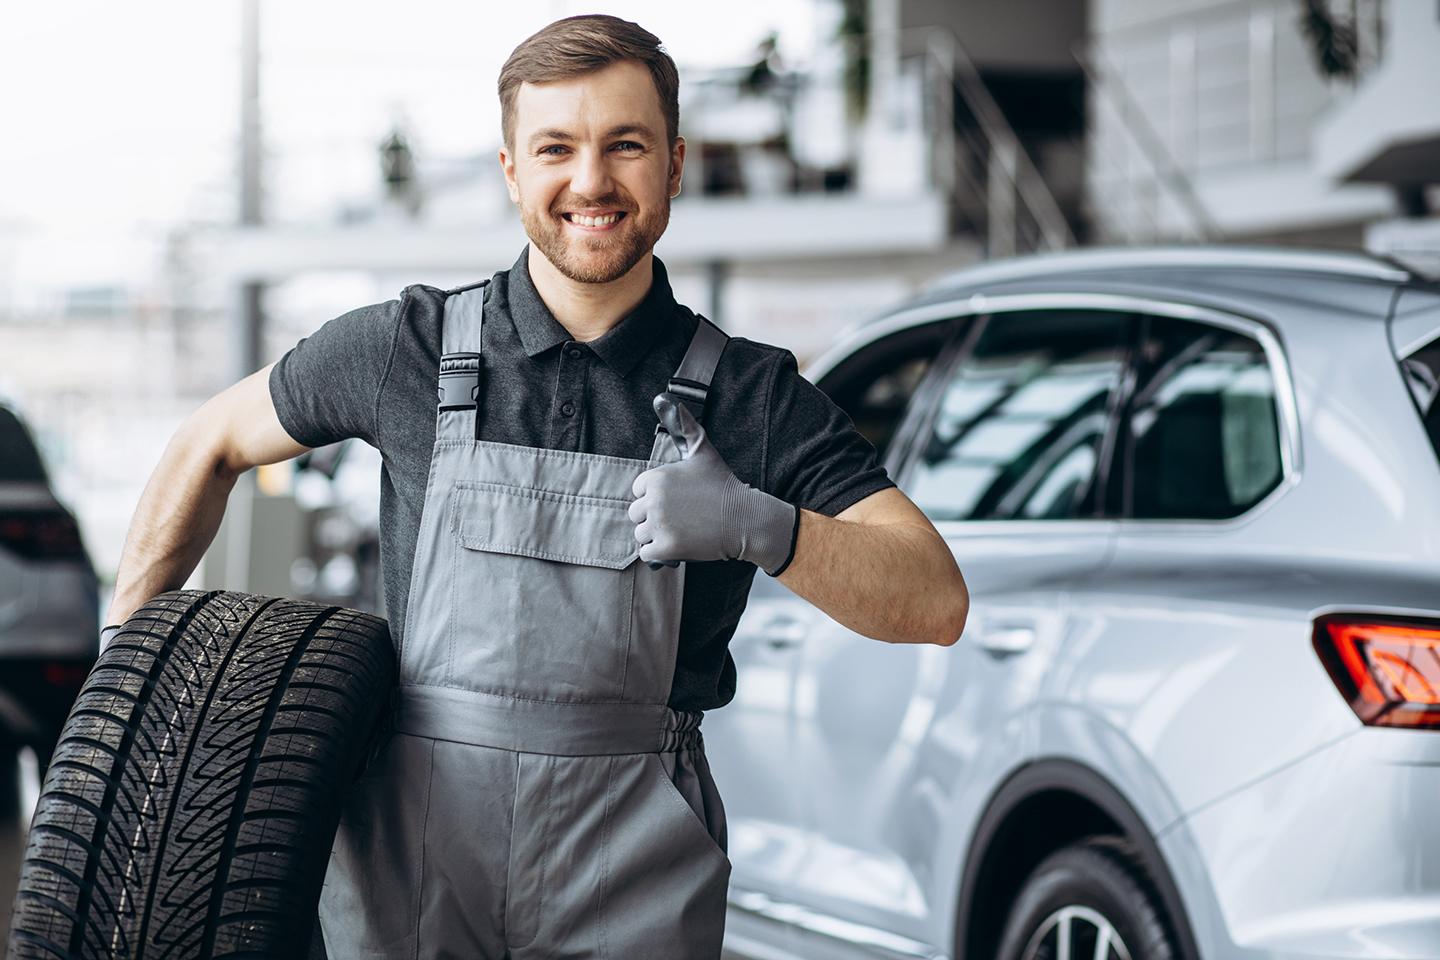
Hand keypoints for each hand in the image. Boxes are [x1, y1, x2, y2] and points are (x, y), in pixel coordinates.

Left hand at [629, 395, 797, 574]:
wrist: (745, 518)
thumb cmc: (723, 484)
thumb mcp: (702, 450)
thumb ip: (682, 425)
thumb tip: (664, 397)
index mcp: (656, 477)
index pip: (638, 491)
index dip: (657, 496)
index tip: (678, 499)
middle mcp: (654, 500)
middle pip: (636, 513)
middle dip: (654, 518)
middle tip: (681, 517)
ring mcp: (659, 525)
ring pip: (641, 534)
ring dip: (656, 536)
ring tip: (682, 530)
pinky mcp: (666, 548)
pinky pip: (646, 554)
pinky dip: (659, 554)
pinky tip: (678, 544)